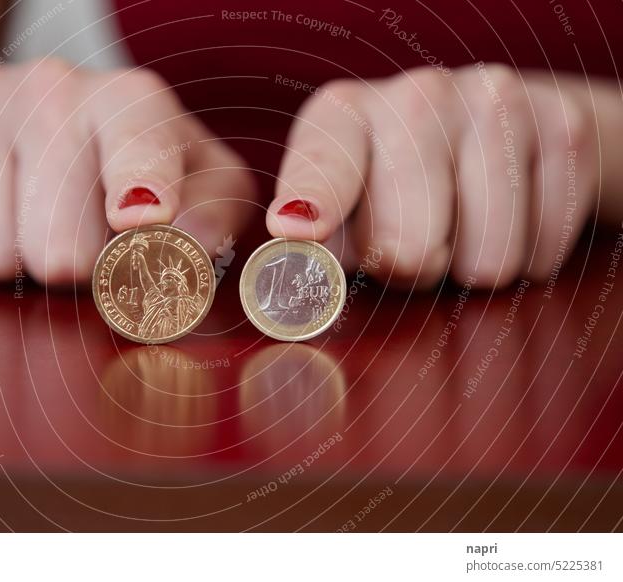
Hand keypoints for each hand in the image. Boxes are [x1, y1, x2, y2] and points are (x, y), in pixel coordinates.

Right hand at [0, 58, 254, 283]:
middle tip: (88, 251)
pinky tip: (1, 219)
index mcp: (132, 98)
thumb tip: (187, 241)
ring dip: (23, 265)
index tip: (137, 220)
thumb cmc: (142, 165)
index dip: (137, 192)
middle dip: (78, 271)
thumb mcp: (203, 182)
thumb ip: (213, 211)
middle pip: (58, 248)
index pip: (135, 151)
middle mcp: (50, 87)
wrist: (51, 117)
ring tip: (42, 230)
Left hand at [269, 63, 607, 288]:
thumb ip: (319, 247)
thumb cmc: (396, 188)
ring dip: (470, 268)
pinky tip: (508, 220)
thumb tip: (298, 271)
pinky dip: (526, 258)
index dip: (315, 202)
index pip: (325, 164)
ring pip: (486, 259)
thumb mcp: (343, 212)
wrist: (496, 131)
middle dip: (411, 271)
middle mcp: (417, 95)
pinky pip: (542, 248)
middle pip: (409, 244)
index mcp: (344, 114)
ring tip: (459, 232)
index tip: (298, 229)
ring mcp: (494, 102)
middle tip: (411, 253)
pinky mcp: (563, 127)